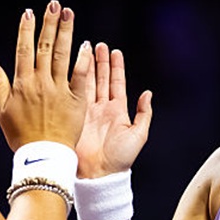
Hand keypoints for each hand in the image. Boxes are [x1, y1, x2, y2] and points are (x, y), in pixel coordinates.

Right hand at [0, 0, 92, 150]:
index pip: (24, 50)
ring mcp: (59, 90)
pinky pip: (79, 75)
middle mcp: (40, 83)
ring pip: (62, 55)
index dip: (26, 30)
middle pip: (45, 47)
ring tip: (69, 14)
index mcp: (22, 84)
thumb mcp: (2, 111)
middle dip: (49, 23)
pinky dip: (82, 59)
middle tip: (54, 4)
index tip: (29, 12)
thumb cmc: (20, 136)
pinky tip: (85, 44)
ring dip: (66, 32)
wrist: (42, 158)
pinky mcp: (75, 100)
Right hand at [75, 42, 151, 177]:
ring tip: (84, 49)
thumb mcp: (139, 135)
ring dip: (86, 66)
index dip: (116, 67)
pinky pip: (74, 95)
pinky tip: (72, 67)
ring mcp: (87, 112)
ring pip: (86, 83)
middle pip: (101, 79)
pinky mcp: (74, 117)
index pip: (116, 84)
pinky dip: (73, 80)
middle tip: (97, 44)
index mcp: (117, 111)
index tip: (115, 51)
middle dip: (99, 62)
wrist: (99, 174)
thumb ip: (144, 114)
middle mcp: (101, 109)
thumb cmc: (121, 159)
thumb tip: (148, 94)